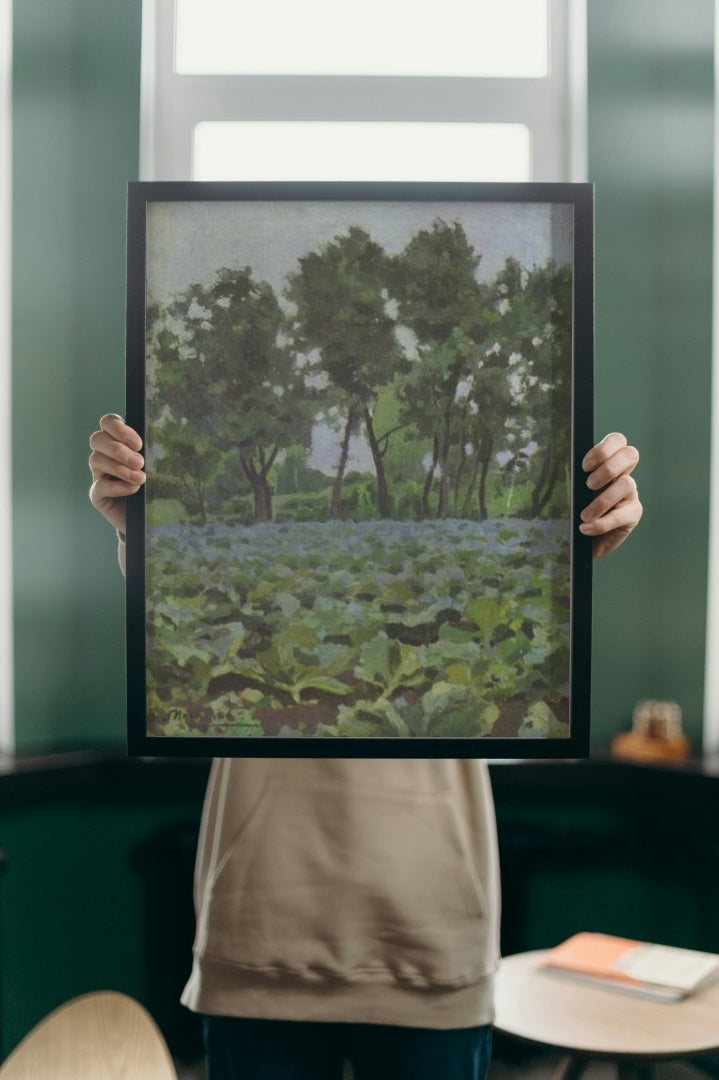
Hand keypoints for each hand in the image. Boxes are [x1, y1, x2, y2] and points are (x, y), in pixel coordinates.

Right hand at [88, 414, 144, 534]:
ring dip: (119, 468)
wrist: (150, 516)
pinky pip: (99, 486)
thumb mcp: (157, 465)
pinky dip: (116, 487)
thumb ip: (151, 452)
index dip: (119, 429)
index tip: (138, 444)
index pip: (108, 422)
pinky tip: (132, 489)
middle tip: (140, 462)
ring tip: (140, 478)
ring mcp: (99, 474)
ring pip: (96, 460)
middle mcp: (104, 454)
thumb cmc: (155, 485)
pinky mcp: (97, 494)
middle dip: (118, 449)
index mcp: (118, 440)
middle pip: (97, 439)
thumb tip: (154, 445)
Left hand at [579, 432, 641, 560]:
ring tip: (584, 515)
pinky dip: (602, 523)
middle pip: (630, 454)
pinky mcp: (633, 514)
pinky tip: (585, 528)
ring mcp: (630, 493)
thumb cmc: (572, 511)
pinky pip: (622, 515)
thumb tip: (562, 469)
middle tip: (589, 485)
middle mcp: (622, 474)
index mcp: (607, 462)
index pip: (617, 440)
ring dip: (602, 500)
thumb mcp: (570, 490)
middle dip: (608, 468)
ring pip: (627, 484)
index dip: (604, 449)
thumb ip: (573, 478)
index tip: (585, 467)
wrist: (579, 541)